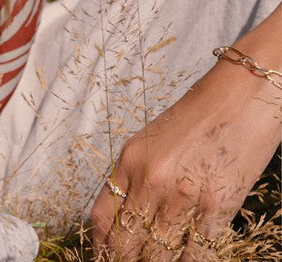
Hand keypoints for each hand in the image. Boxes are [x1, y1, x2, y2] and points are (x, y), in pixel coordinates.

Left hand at [90, 50, 280, 259]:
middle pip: (126, 242)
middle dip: (126, 259)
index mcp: (130, 160)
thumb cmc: (198, 116)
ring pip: (158, 255)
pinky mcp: (217, 209)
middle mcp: (151, 180)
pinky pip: (195, 255)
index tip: (104, 256)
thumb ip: (137, 176)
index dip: (101, 246)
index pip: (103, 217)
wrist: (240, 96)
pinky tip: (184, 260)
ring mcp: (183, 198)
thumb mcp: (154, 141)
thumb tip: (127, 217)